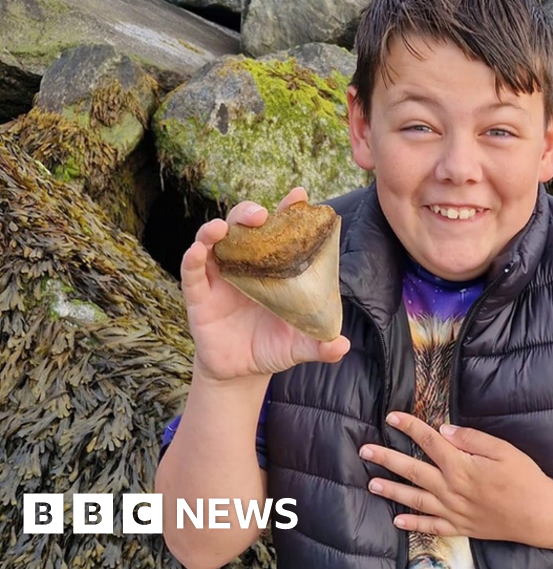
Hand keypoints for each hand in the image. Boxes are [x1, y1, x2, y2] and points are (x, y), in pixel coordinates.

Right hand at [180, 187, 349, 383]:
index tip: (299, 195)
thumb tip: (342, 345)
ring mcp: (221, 277)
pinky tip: (198, 251)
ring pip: (214, 241)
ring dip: (216, 229)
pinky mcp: (200, 295)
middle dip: (250, 213)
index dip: (289, 211)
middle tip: (261, 214)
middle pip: (244, 227)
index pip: (280, 231)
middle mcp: (246, 265)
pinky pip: (193, 271)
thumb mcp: (299, 346)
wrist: (241, 372)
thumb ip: (320, 345)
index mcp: (274, 268)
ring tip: (222, 227)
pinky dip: (194, 258)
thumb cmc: (273, 347)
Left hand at [359, 412, 552, 546]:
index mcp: (461, 466)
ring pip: (415, 499)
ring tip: (372, 483)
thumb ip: (471, 439)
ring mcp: (453, 511)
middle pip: (412, 470)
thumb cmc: (524, 479)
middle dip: (387, 459)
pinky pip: (431, 527)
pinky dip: (413, 525)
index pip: (429, 441)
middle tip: (365, 451)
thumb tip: (444, 430)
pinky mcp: (460, 527)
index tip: (391, 417)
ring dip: (391, 491)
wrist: (538, 515)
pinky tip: (398, 521)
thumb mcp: (502, 450)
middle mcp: (451, 489)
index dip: (409, 427)